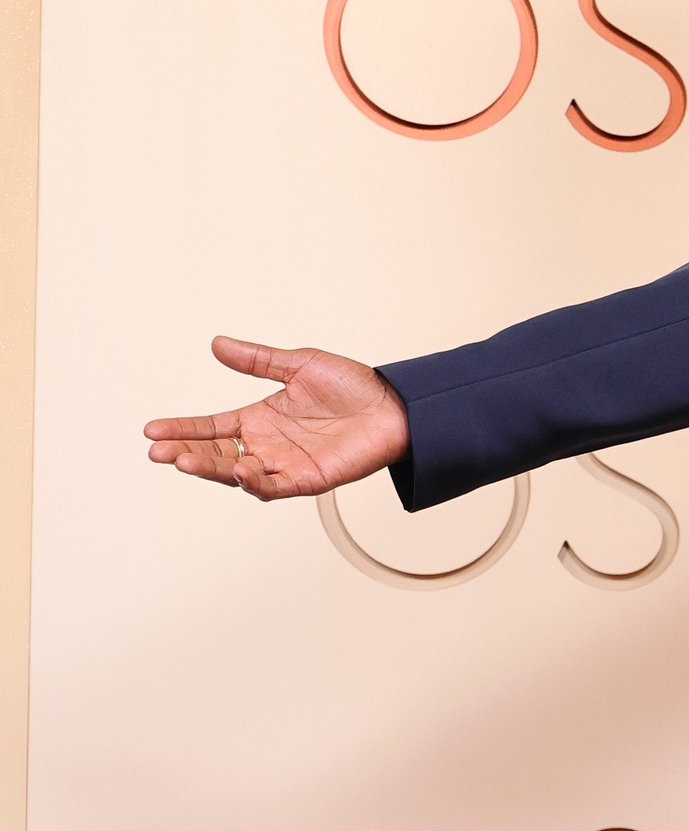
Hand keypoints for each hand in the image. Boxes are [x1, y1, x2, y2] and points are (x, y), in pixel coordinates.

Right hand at [144, 337, 408, 501]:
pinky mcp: (310, 479)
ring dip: (212, 470)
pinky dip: (256, 482)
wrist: (396, 404)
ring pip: (238, 474)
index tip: (151, 430)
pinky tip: (241, 470)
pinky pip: (276, 486)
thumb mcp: (298, 364)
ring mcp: (287, 464)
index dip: (182, 429)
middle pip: (216, 455)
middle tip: (159, 451)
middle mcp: (268, 445)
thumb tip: (217, 344)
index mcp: (260, 419)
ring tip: (186, 461)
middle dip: (186, 454)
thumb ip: (257, 360)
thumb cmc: (354, 386)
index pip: (211, 428)